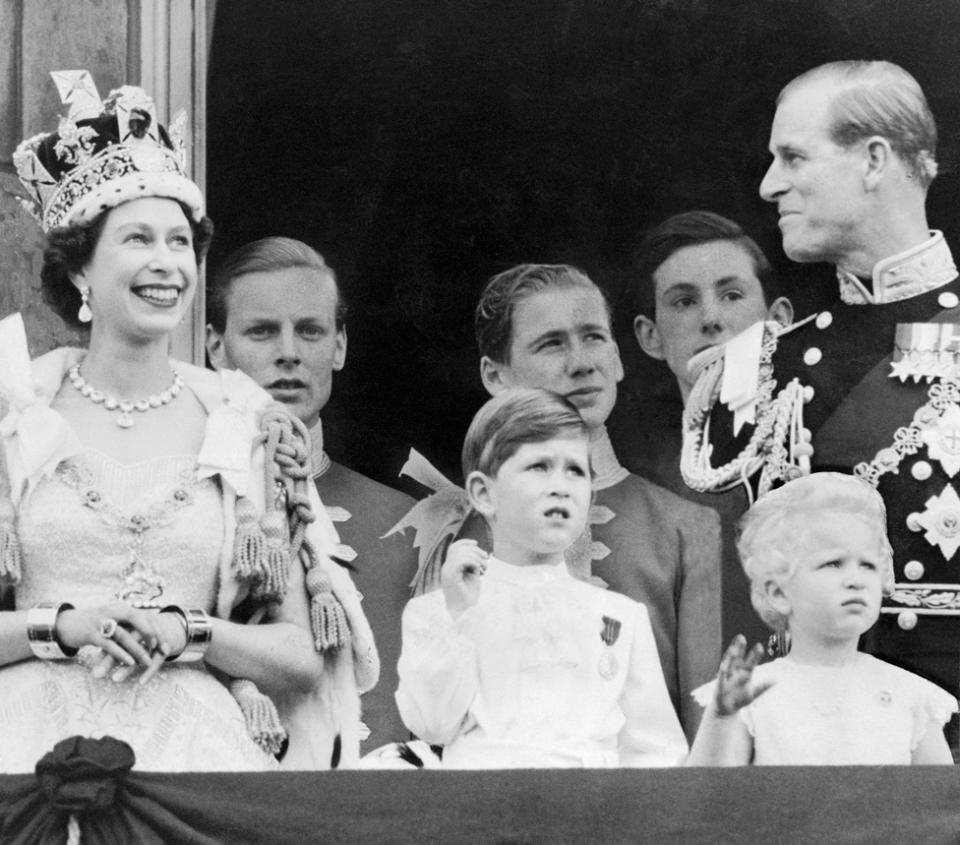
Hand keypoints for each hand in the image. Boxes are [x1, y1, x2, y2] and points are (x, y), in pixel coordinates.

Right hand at [56, 604, 184, 683]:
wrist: (64, 624)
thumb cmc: (93, 624)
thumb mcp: (113, 620)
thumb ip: (128, 624)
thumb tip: (150, 632)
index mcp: (121, 608)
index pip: (144, 616)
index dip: (157, 629)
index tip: (165, 644)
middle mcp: (113, 611)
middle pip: (138, 620)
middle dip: (152, 635)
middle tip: (162, 649)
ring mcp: (101, 621)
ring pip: (124, 635)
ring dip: (138, 649)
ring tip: (148, 661)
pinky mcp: (91, 634)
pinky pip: (110, 645)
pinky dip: (121, 654)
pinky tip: (130, 663)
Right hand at [440, 539, 487, 618]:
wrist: (464, 612)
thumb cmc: (468, 596)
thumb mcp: (471, 575)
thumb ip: (471, 563)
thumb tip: (479, 551)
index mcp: (449, 567)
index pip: (454, 547)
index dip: (465, 542)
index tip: (477, 544)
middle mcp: (445, 568)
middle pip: (459, 548)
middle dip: (475, 551)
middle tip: (485, 560)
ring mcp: (447, 572)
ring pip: (461, 553)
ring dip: (477, 558)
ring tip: (484, 568)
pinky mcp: (451, 577)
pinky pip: (462, 560)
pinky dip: (474, 562)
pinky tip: (479, 570)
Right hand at [713, 634, 773, 716]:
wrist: (727, 709)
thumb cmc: (740, 699)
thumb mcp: (753, 694)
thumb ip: (763, 687)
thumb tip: (776, 680)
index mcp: (744, 673)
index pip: (750, 662)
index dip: (754, 655)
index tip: (760, 646)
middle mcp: (735, 672)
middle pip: (737, 658)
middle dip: (739, 648)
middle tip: (741, 637)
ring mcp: (727, 677)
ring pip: (728, 664)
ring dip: (730, 657)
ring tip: (733, 649)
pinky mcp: (720, 685)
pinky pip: (722, 678)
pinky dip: (723, 672)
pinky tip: (724, 666)